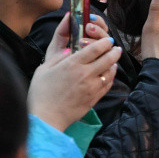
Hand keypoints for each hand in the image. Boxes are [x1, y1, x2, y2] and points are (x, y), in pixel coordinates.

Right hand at [28, 13, 120, 130]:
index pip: (95, 49)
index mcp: (73, 64)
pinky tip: (109, 75)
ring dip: (114, 64)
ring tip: (113, 61)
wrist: (47, 117)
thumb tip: (70, 50)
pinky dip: (111, 78)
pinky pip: (108, 85)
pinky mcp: (95, 98)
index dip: (105, 42)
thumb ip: (58, 57)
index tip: (109, 40)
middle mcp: (86, 74)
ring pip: (110, 72)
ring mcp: (92, 87)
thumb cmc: (41, 93)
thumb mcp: (44, 69)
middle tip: (117, 48)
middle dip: (115, 51)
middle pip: (107, 59)